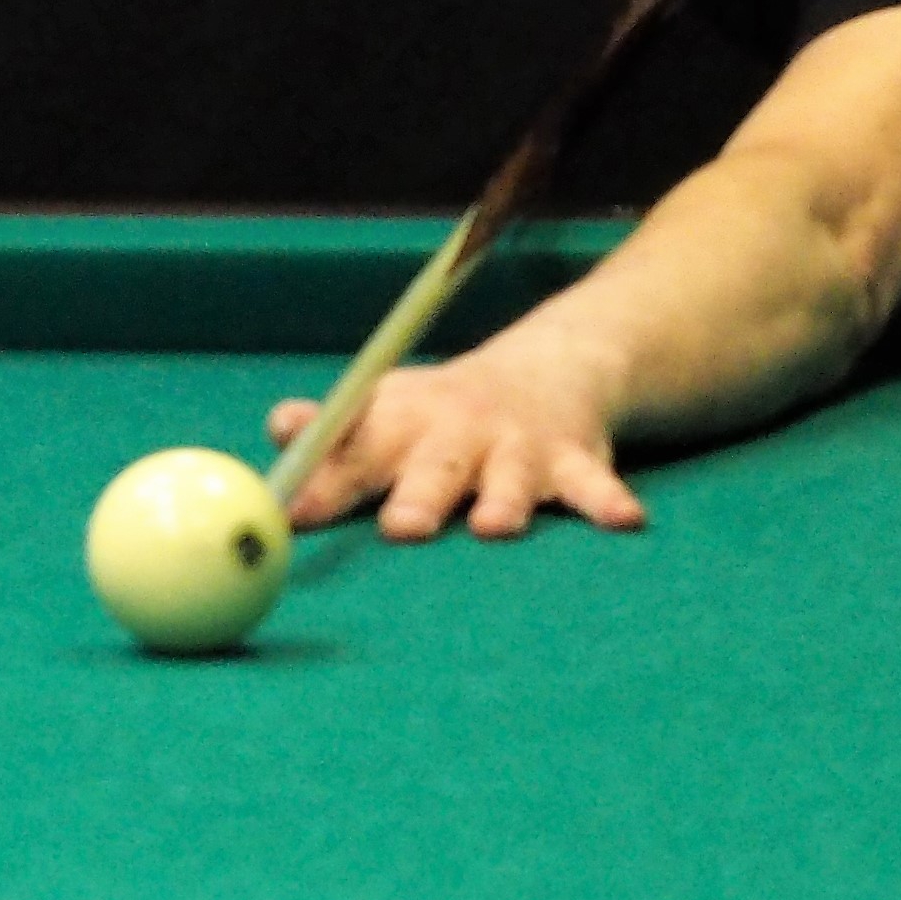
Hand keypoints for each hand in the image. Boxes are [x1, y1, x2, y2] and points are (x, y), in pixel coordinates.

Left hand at [268, 333, 645, 543]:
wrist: (544, 371)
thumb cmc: (436, 416)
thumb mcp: (379, 415)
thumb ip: (328, 439)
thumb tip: (276, 433)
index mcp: (397, 425)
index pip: (351, 452)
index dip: (323, 483)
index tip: (295, 512)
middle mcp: (456, 434)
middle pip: (432, 467)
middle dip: (418, 497)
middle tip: (402, 528)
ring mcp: (517, 448)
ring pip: (511, 478)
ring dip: (505, 501)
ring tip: (496, 528)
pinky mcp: (575, 461)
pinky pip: (595, 484)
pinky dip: (608, 501)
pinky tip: (624, 520)